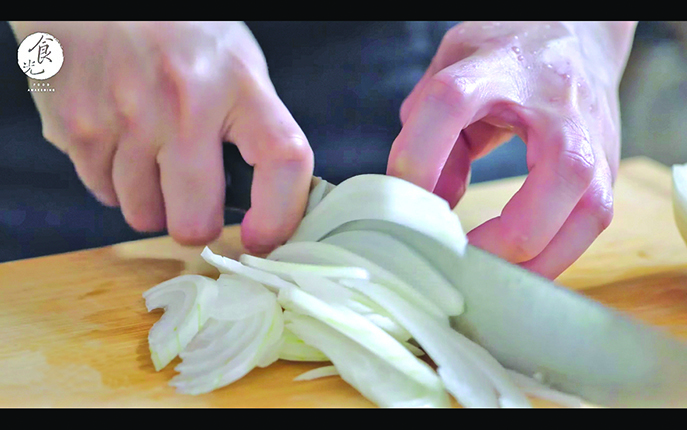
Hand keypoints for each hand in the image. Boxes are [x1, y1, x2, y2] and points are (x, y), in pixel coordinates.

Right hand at [10, 21, 312, 252]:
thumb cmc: (177, 32)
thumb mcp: (237, 64)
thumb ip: (255, 128)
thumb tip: (267, 202)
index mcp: (238, 82)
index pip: (281, 160)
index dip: (279, 216)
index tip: (265, 238)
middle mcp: (182, 102)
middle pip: (195, 219)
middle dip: (198, 224)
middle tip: (197, 205)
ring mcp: (125, 117)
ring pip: (143, 215)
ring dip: (153, 200)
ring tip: (153, 155)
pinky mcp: (78, 128)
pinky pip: (103, 192)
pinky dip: (116, 181)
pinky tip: (122, 142)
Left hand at [388, 21, 636, 278]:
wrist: (577, 31)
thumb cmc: (504, 54)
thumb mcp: (449, 70)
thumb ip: (427, 129)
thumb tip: (426, 204)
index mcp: (498, 66)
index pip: (451, 103)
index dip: (419, 156)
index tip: (401, 201)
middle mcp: (557, 102)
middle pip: (558, 172)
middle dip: (507, 236)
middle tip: (462, 258)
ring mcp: (593, 134)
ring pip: (588, 210)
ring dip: (537, 259)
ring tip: (492, 276)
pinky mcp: (607, 161)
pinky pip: (593, 222)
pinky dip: (556, 255)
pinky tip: (520, 264)